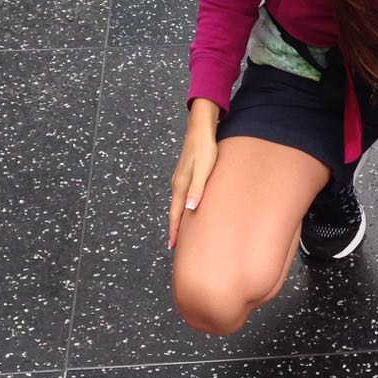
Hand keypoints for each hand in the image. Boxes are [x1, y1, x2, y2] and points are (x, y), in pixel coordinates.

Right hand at [168, 106, 219, 249]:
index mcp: (180, 186)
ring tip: (181, 232)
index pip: (175, 214)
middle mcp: (177, 185)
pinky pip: (181, 197)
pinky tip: (188, 210)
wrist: (200, 131)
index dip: (174, 231)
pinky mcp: (185, 175)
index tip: (172, 246)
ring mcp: (180, 180)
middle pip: (174, 212)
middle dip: (174, 229)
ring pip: (177, 205)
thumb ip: (197, 189)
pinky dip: (182, 208)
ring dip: (178, 219)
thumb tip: (190, 209)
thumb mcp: (204, 170)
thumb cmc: (205, 150)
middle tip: (176, 245)